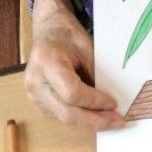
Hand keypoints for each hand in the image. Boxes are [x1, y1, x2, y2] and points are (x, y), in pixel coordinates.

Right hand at [24, 0, 124, 131]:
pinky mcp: (38, 102)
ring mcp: (33, 95)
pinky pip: (60, 115)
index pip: (71, 92)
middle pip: (66, 112)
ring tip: (111, 120)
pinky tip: (96, 114)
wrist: (47, 30)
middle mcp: (35, 83)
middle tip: (117, 122)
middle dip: (94, 120)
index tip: (114, 103)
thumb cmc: (68, 34)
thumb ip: (95, 72)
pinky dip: (80, 117)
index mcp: (46, 62)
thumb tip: (110, 101)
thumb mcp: (86, 46)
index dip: (94, 101)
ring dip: (89, 121)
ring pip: (63, 118)